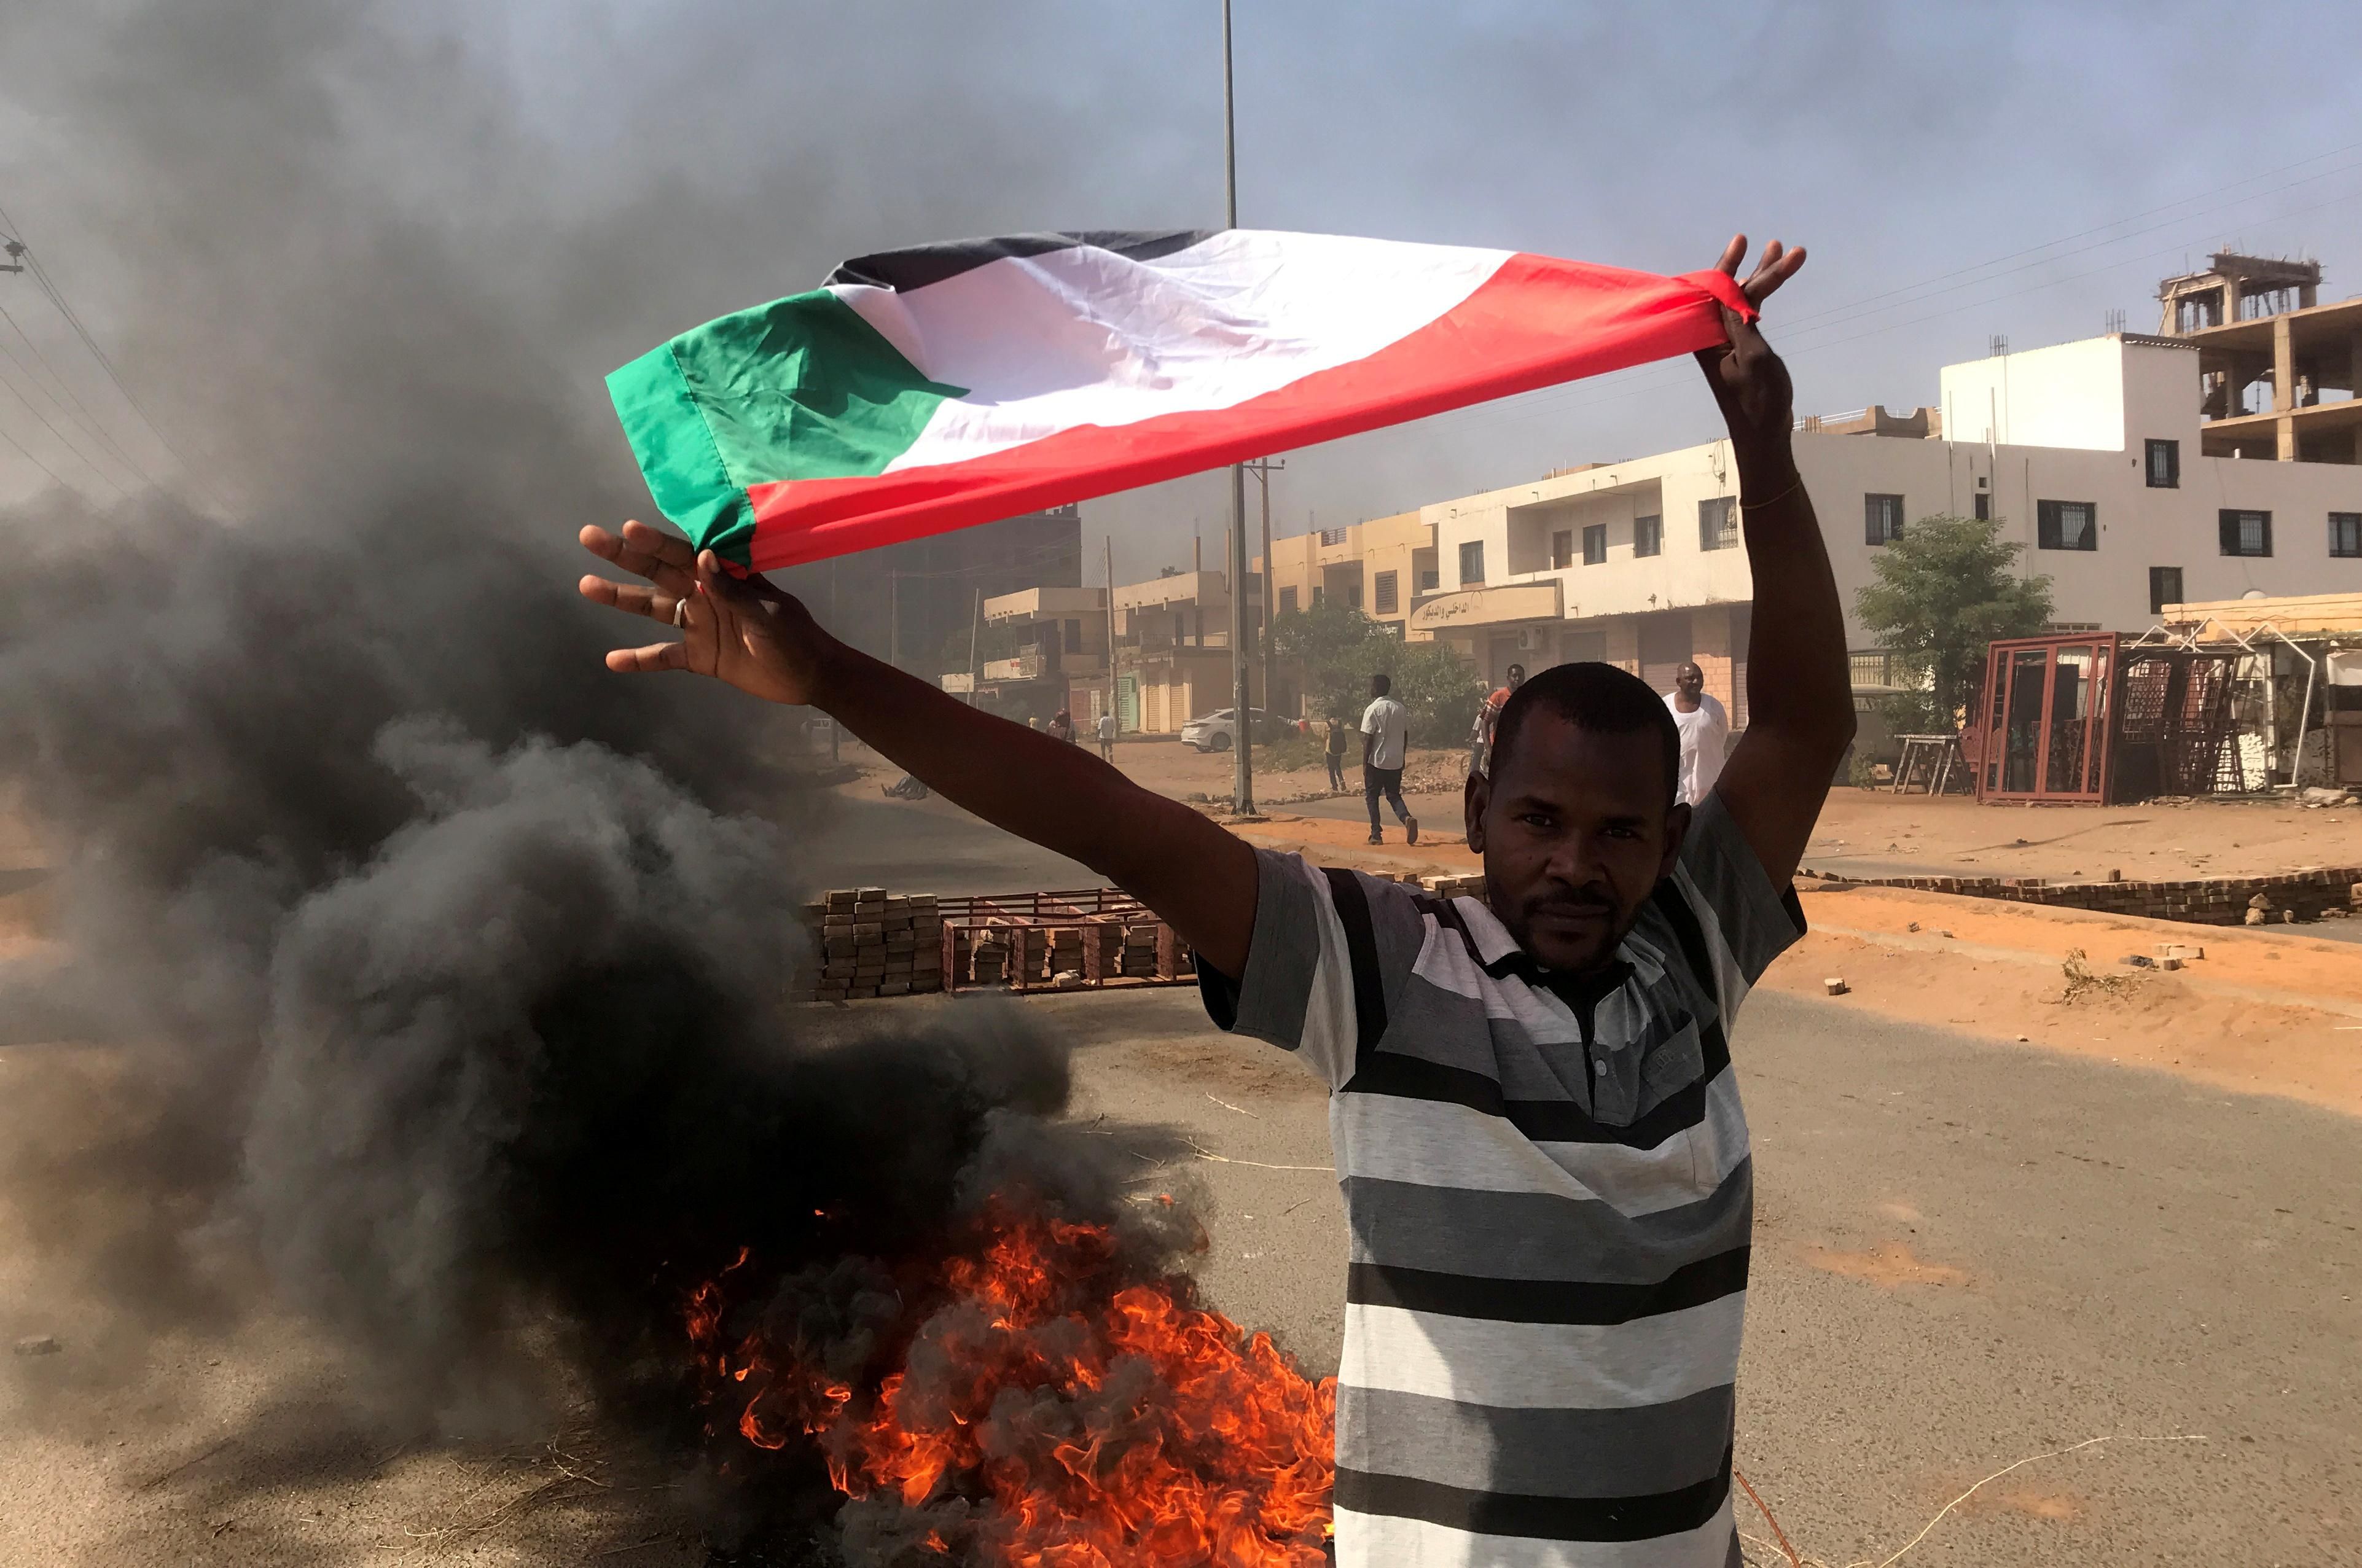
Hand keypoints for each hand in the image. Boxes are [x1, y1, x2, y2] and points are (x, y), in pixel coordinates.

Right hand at [577, 521, 830, 705]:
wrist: (809, 675)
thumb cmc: (793, 637)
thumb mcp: (766, 614)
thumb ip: (732, 590)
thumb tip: (702, 556)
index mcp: (723, 577)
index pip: (684, 553)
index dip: (655, 542)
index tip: (627, 529)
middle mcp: (704, 595)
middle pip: (658, 572)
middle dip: (624, 556)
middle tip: (588, 536)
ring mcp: (699, 624)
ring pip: (652, 608)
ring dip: (620, 597)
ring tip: (586, 585)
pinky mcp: (698, 656)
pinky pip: (663, 656)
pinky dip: (640, 659)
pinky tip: (612, 660)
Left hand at [1695, 234, 1805, 455]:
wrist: (1763, 435)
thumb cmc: (1759, 401)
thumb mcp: (1754, 358)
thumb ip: (1741, 322)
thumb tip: (1731, 289)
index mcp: (1707, 338)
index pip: (1718, 292)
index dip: (1731, 265)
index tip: (1744, 241)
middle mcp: (1710, 337)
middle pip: (1729, 291)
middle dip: (1755, 267)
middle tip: (1776, 244)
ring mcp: (1724, 342)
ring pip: (1739, 300)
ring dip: (1762, 278)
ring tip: (1781, 253)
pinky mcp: (1737, 349)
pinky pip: (1745, 314)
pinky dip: (1759, 298)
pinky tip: (1768, 284)